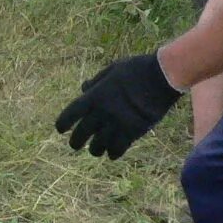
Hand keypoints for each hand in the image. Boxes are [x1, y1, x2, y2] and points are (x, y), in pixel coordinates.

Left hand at [55, 52, 181, 159]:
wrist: (161, 77)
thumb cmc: (136, 70)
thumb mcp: (112, 70)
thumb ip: (96, 82)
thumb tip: (83, 88)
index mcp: (94, 96)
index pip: (70, 115)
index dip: (63, 124)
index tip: (61, 129)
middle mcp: (102, 112)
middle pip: (81, 134)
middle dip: (76, 142)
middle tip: (75, 145)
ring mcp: (117, 124)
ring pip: (98, 146)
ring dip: (95, 149)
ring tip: (95, 150)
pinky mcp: (133, 132)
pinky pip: (118, 149)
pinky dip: (113, 153)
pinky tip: (112, 153)